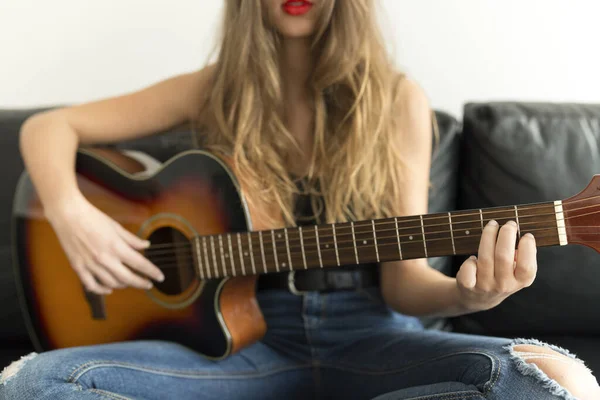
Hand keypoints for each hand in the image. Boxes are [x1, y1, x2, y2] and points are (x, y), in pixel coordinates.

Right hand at [46, 195, 164, 294]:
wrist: (67, 214)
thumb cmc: (93, 217)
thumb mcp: (116, 226)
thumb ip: (132, 239)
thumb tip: (146, 246)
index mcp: (116, 247)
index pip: (140, 264)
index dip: (152, 272)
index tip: (160, 277)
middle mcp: (105, 258)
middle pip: (128, 278)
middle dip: (141, 283)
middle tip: (148, 284)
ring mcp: (90, 264)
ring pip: (112, 283)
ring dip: (124, 285)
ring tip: (130, 282)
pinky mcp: (78, 267)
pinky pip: (91, 285)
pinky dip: (102, 289)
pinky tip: (109, 289)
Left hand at [455, 220, 536, 311]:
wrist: (478, 298)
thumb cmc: (500, 278)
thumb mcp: (517, 273)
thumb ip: (522, 259)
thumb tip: (522, 238)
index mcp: (520, 282)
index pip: (527, 267)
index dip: (528, 249)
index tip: (526, 235)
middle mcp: (503, 285)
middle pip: (503, 256)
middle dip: (506, 235)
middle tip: (509, 224)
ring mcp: (485, 286)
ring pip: (485, 257)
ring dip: (488, 236)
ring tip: (492, 225)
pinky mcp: (468, 285)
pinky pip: (468, 268)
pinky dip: (470, 260)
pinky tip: (474, 257)